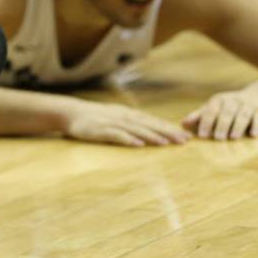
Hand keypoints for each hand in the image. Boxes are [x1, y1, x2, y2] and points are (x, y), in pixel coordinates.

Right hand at [61, 99, 190, 146]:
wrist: (72, 112)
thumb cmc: (95, 117)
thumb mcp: (116, 116)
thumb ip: (132, 123)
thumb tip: (150, 131)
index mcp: (129, 114)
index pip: (153, 121)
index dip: (169, 128)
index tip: (185, 135)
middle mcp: (124, 117)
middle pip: (149, 125)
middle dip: (167, 132)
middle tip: (184, 140)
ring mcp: (113, 123)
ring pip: (136, 130)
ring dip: (152, 136)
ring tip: (166, 143)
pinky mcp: (101, 130)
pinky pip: (117, 135)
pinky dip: (128, 139)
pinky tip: (138, 145)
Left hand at [182, 90, 257, 139]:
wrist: (257, 98)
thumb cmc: (228, 107)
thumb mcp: (214, 108)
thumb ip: (199, 116)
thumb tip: (182, 124)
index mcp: (219, 100)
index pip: (211, 110)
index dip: (206, 122)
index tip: (202, 135)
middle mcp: (234, 100)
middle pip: (227, 112)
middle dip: (221, 125)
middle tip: (217, 138)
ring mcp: (249, 105)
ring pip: (243, 115)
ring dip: (237, 126)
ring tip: (233, 138)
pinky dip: (256, 126)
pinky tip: (253, 135)